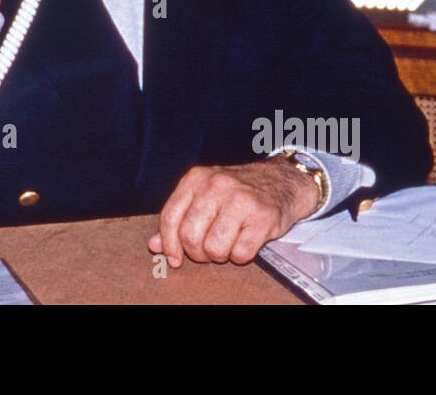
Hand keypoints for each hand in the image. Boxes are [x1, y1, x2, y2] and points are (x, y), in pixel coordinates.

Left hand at [147, 157, 321, 266]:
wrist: (281, 182)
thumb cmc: (237, 193)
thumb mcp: (203, 196)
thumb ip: (178, 219)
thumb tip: (155, 245)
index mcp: (196, 178)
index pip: (170, 217)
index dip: (169, 243)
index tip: (175, 258)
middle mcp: (216, 185)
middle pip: (190, 235)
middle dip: (196, 252)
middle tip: (207, 251)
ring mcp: (241, 199)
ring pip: (214, 247)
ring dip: (220, 255)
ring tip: (227, 244)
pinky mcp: (262, 217)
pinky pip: (241, 253)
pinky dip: (241, 255)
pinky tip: (244, 241)